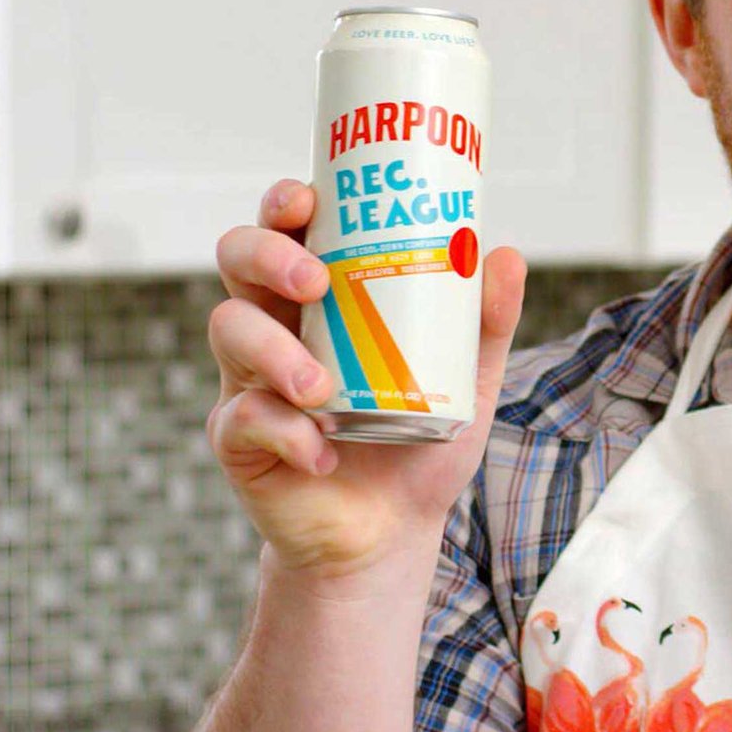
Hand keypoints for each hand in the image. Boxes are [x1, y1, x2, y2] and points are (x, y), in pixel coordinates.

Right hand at [206, 179, 525, 590]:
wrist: (393, 530)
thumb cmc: (419, 438)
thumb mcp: (468, 377)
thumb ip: (486, 320)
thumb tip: (503, 253)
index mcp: (323, 296)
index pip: (288, 228)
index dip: (284, 202)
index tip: (306, 200)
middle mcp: (277, 324)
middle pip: (236, 256)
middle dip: (267, 255)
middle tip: (316, 282)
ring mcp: (250, 378)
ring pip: (227, 329)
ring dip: (273, 351)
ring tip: (320, 388)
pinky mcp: (238, 437)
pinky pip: (241, 416)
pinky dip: (285, 431)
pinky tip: (322, 451)